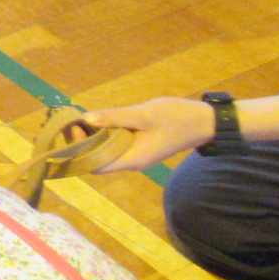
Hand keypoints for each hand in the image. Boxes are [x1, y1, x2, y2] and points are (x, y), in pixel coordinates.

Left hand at [81, 97, 217, 171]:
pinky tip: (99, 118)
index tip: (73, 130)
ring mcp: (136, 153)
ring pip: (106, 150)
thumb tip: (86, 119)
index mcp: (132, 159)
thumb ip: (115, 117)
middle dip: (82, 143)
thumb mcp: (144, 114)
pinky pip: (115, 143)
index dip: (80, 151)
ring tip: (81, 118)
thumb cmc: (177, 118)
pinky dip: (104, 133)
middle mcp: (132, 161)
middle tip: (73, 120)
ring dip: (92, 137)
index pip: (95, 165)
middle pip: (98, 158)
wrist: (205, 122)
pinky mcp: (139, 144)